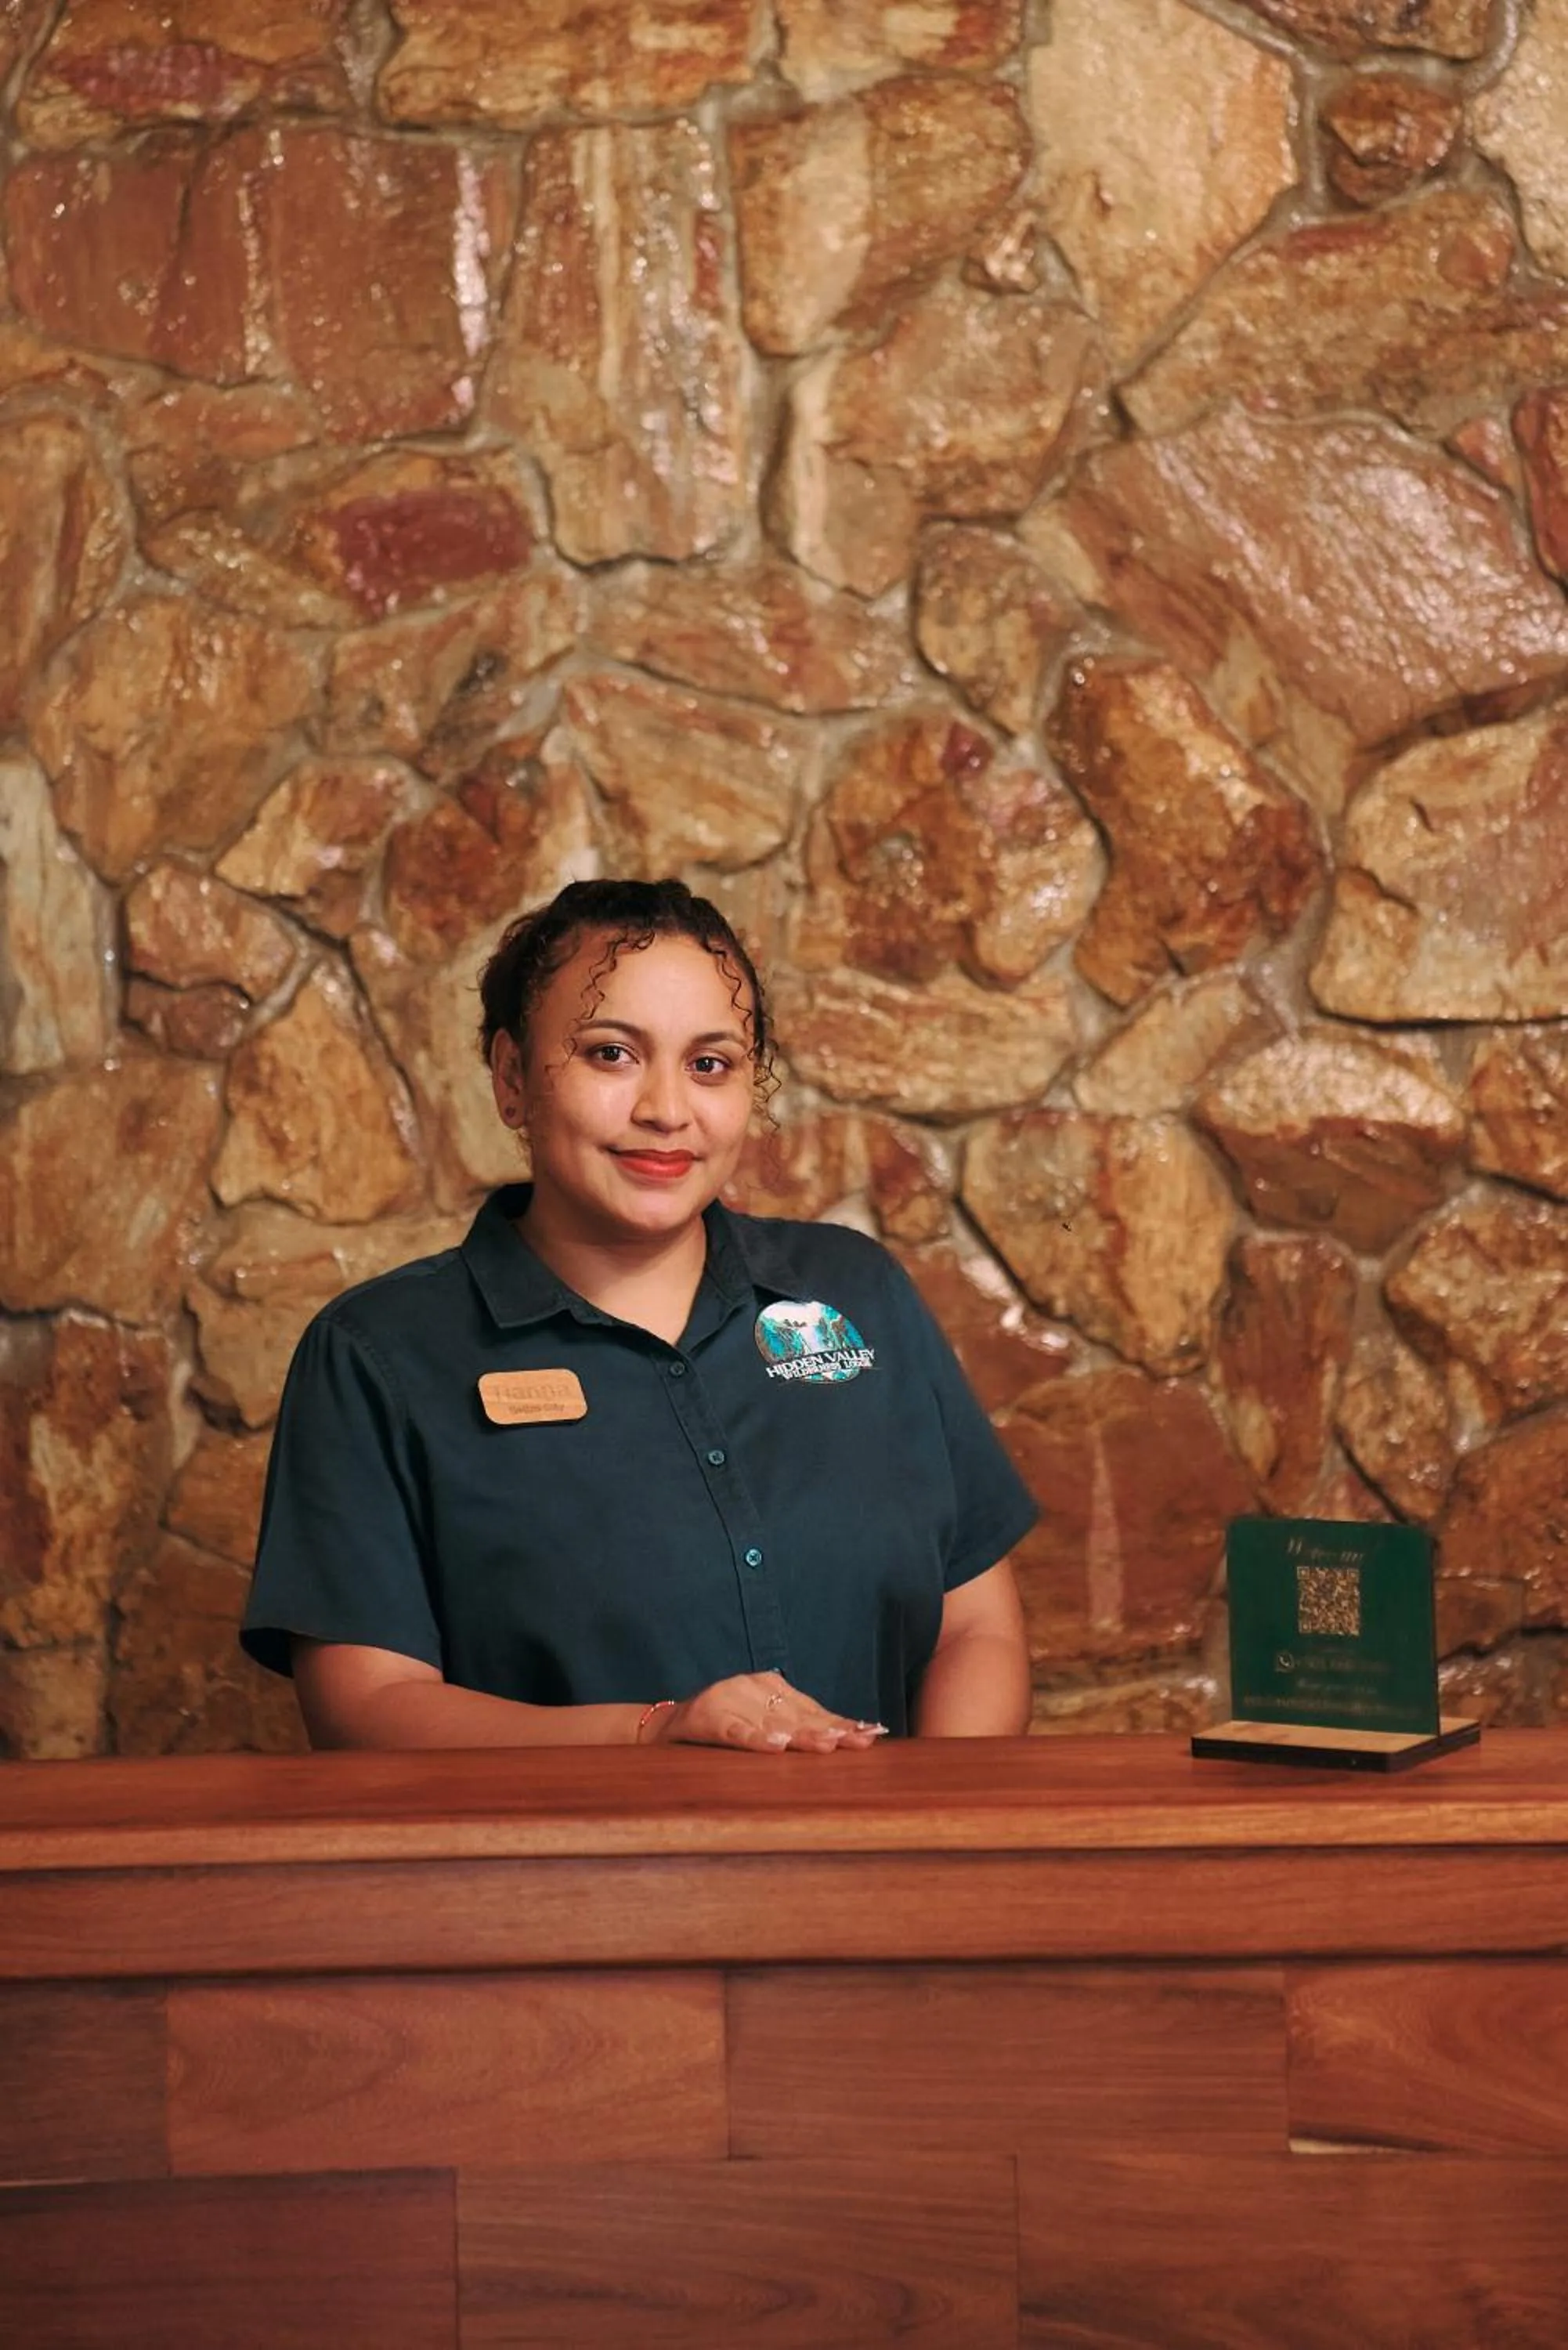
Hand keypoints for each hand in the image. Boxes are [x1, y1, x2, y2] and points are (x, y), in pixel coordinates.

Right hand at [646, 1671, 887, 1753]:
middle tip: (857, 1742)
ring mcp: (730, 1700)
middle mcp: (753, 1687)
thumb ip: (794, 1727)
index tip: (870, 1734)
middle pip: (799, 1715)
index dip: (841, 1722)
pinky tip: (775, 1746)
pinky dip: (756, 1738)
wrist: (668, 1725)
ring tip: (828, 1745)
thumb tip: (844, 1740)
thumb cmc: (723, 1727)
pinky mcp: (709, 1717)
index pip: (812, 1708)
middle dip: (830, 1730)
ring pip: (772, 1722)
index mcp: (770, 1686)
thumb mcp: (761, 1722)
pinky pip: (736, 1731)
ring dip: (802, 1735)